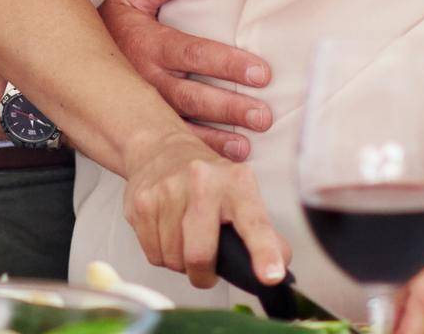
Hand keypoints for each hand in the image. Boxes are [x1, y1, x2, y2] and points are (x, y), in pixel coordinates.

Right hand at [100, 0, 273, 161]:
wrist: (69, 65)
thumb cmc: (110, 28)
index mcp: (150, 46)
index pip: (194, 54)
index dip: (228, 63)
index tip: (261, 72)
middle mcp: (148, 81)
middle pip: (194, 96)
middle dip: (230, 107)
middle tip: (262, 115)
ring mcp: (144, 109)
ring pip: (184, 126)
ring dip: (217, 137)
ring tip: (247, 145)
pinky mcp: (141, 128)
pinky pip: (171, 144)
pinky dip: (197, 153)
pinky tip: (222, 161)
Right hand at [123, 127, 290, 290]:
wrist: (160, 147)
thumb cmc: (207, 179)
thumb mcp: (241, 193)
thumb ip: (263, 231)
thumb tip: (282, 264)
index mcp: (236, 182)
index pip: (253, 222)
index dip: (264, 252)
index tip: (272, 276)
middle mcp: (201, 181)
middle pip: (199, 254)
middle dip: (203, 274)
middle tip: (206, 268)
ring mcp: (167, 190)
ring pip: (173, 259)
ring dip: (180, 263)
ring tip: (185, 239)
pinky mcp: (141, 202)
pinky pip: (153, 254)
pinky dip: (162, 254)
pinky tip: (167, 232)